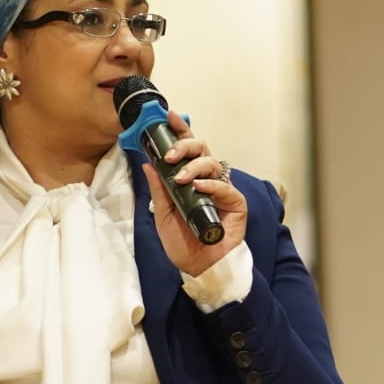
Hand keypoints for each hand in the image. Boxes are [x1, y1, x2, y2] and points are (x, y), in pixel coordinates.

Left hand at [142, 109, 246, 275]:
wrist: (199, 267)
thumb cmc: (183, 243)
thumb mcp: (163, 215)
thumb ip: (159, 190)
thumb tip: (148, 163)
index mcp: (190, 179)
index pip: (187, 150)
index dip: (180, 130)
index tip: (168, 117)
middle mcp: (207, 180)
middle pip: (201, 148)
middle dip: (184, 145)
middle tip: (169, 155)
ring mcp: (222, 190)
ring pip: (212, 163)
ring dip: (194, 166)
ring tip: (181, 178)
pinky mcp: (235, 204)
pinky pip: (225, 188)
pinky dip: (211, 185)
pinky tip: (199, 187)